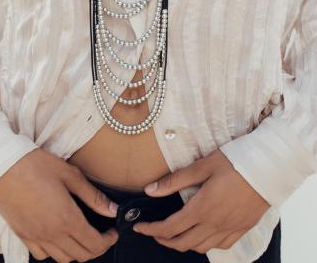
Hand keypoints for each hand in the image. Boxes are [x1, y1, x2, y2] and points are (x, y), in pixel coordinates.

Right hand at [0, 147, 118, 261]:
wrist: (0, 167)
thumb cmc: (34, 165)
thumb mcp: (69, 174)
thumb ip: (93, 196)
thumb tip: (112, 210)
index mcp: (67, 218)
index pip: (94, 244)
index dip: (108, 241)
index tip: (112, 232)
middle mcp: (52, 233)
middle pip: (81, 255)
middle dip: (96, 248)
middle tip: (101, 235)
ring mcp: (35, 237)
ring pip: (63, 259)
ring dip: (76, 252)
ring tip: (81, 235)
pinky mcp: (23, 236)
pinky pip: (43, 255)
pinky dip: (55, 251)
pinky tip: (58, 236)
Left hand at [132, 149, 269, 253]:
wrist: (269, 168)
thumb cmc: (236, 162)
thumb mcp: (202, 166)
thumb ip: (175, 180)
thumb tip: (151, 190)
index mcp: (202, 208)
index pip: (170, 227)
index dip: (151, 229)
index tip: (140, 227)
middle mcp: (215, 224)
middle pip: (183, 243)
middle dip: (164, 240)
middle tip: (153, 231)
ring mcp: (230, 229)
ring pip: (201, 247)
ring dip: (183, 244)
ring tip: (174, 233)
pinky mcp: (242, 229)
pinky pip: (220, 246)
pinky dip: (205, 244)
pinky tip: (202, 234)